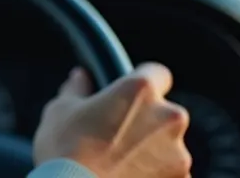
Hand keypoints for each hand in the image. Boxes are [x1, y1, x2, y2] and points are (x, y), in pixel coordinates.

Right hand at [33, 62, 191, 177]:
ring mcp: (179, 154)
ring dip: (152, 151)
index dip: (143, 82)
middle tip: (116, 136)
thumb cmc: (65, 150)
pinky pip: (170, 174)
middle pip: (164, 113)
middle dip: (146, 122)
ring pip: (168, 146)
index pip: (157, 73)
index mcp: (140, 90)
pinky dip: (155, 176)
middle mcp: (168, 117)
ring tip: (119, 165)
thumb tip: (81, 77)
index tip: (128, 96)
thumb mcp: (60, 111)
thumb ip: (76, 89)